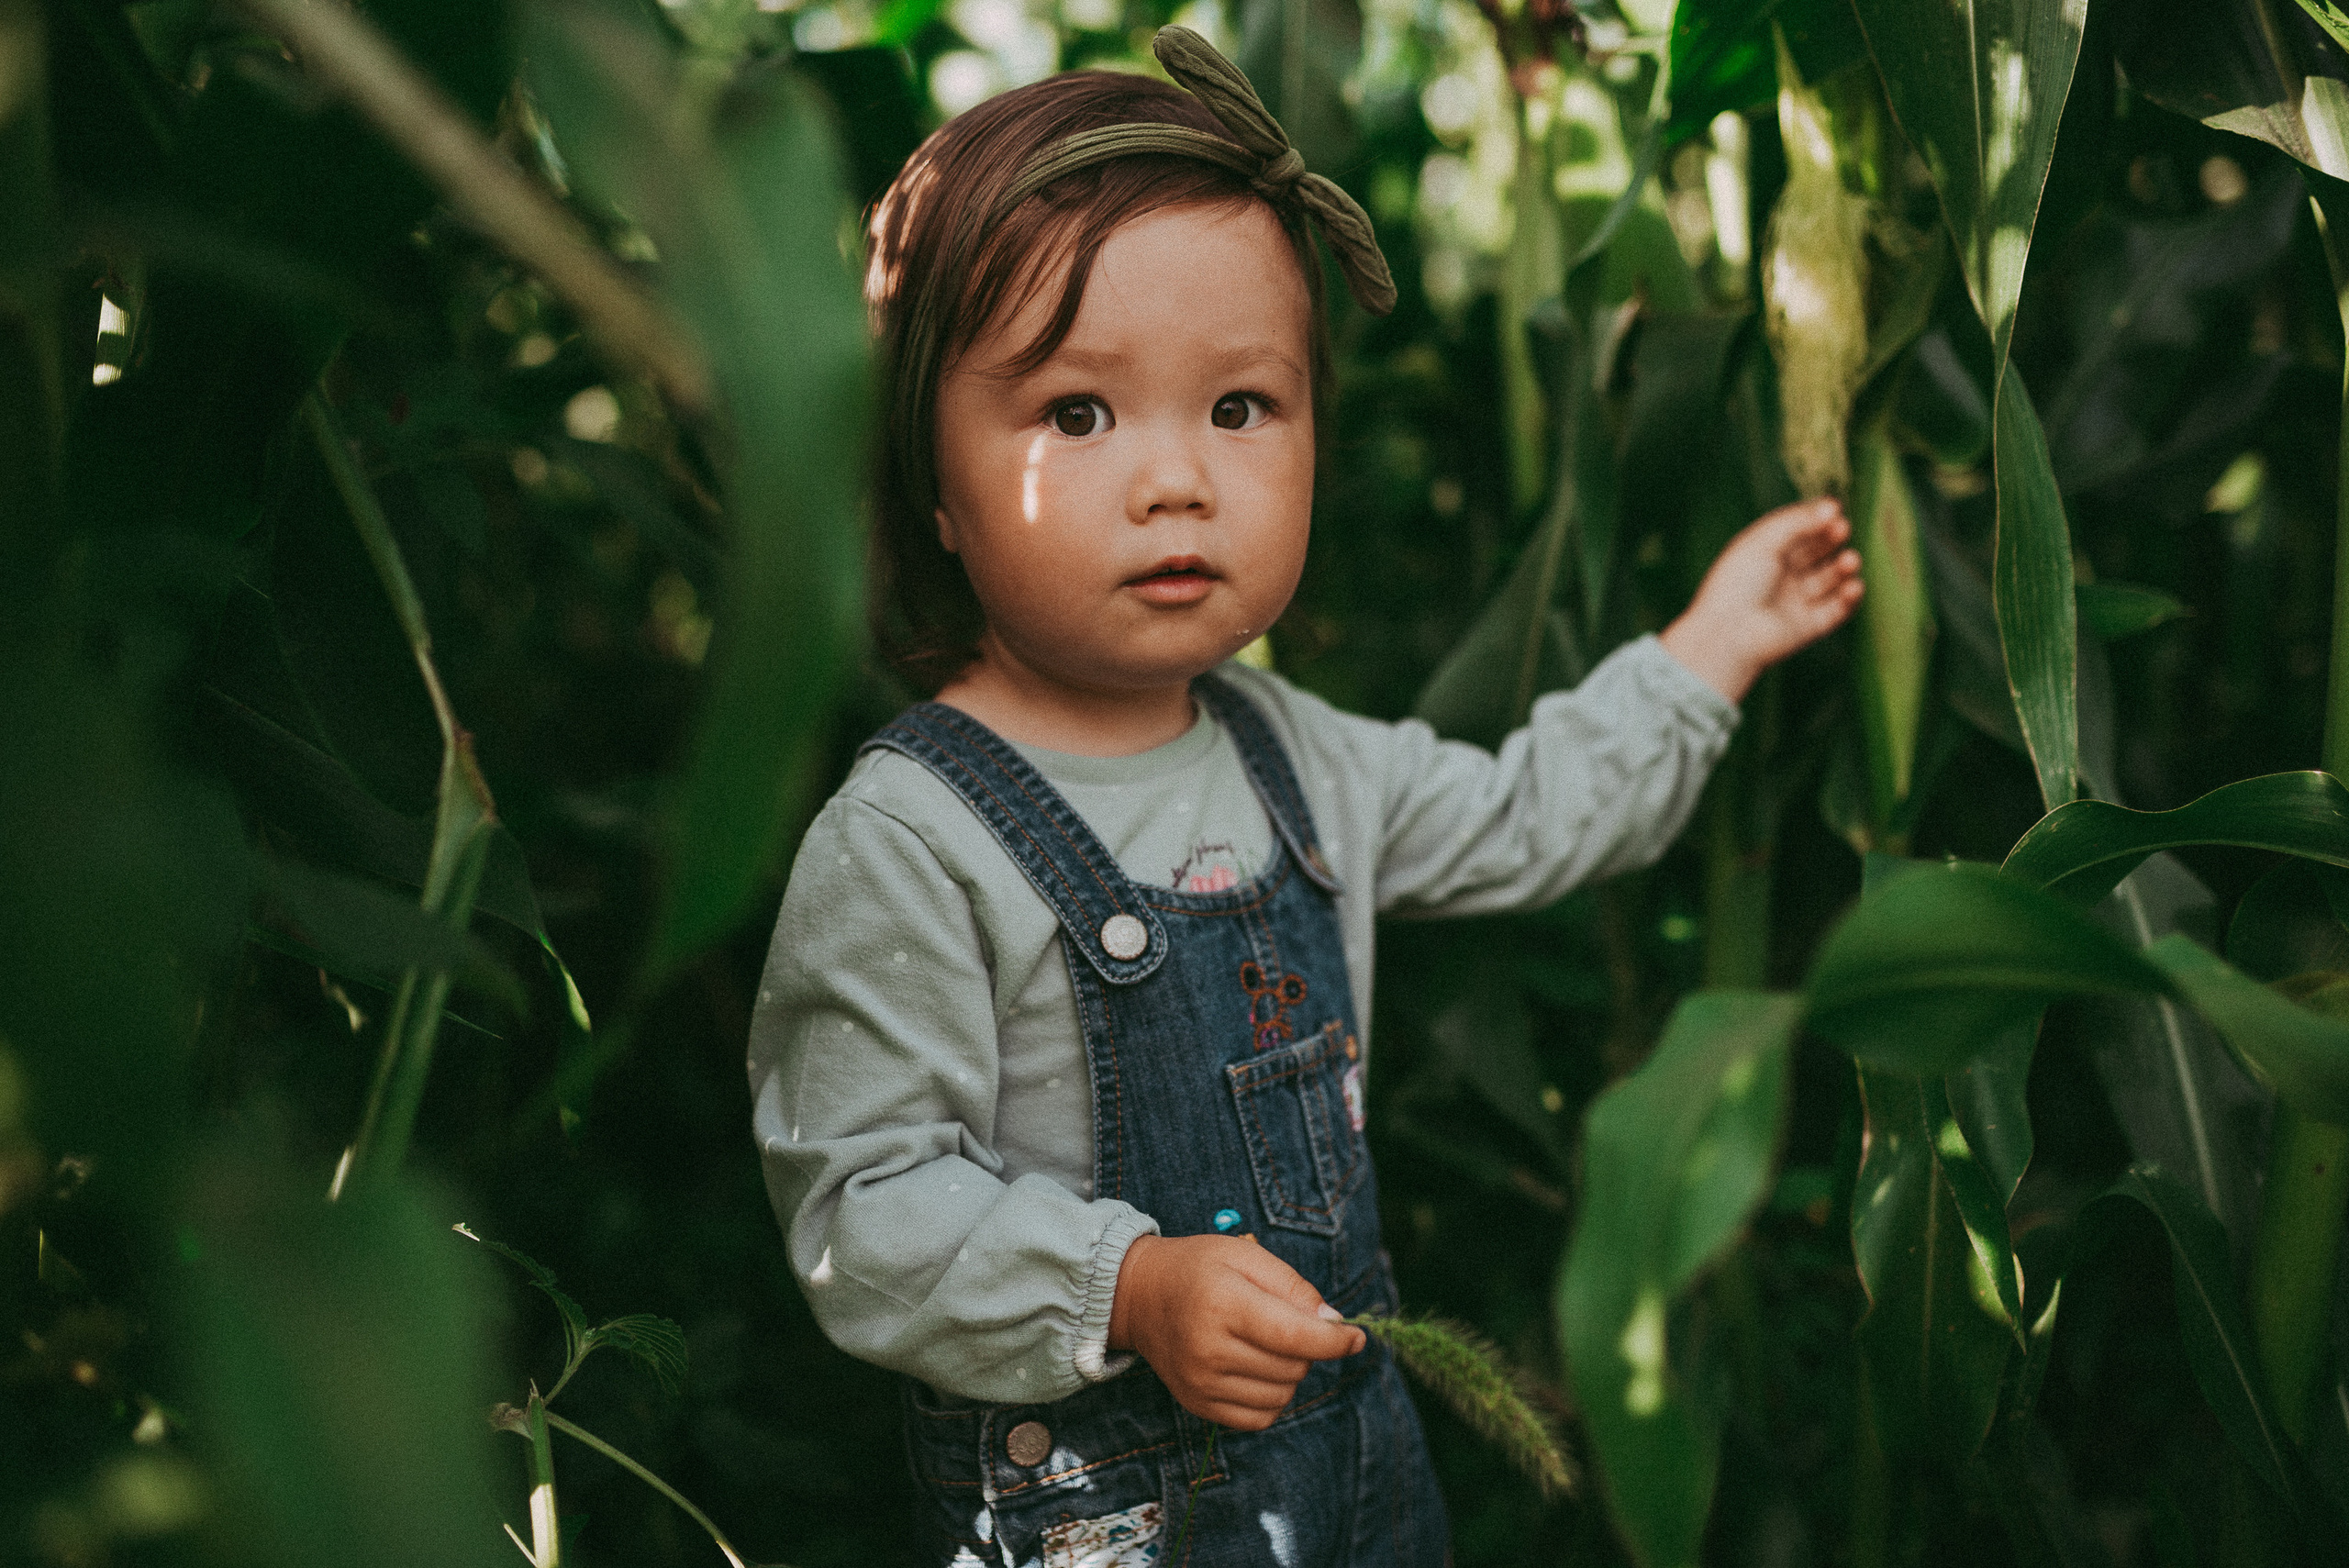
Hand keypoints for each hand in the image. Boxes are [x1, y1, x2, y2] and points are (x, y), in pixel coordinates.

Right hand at [1106, 1232, 1364, 1429]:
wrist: (1138, 1296)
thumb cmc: (1198, 1269)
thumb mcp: (1245, 1255)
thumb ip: (1293, 1286)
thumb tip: (1334, 1324)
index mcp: (1224, 1304)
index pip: (1294, 1335)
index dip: (1334, 1341)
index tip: (1357, 1337)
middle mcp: (1209, 1349)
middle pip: (1293, 1367)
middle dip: (1307, 1347)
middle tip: (1285, 1322)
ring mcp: (1201, 1383)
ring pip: (1281, 1396)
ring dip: (1289, 1373)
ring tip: (1266, 1344)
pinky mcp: (1198, 1404)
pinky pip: (1259, 1418)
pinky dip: (1271, 1397)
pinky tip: (1256, 1370)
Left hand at [1660, 497, 1863, 704]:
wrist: (1730, 635)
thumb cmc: (1738, 584)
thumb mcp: (1763, 541)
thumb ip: (1797, 521)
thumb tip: (1832, 506)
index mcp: (1764, 553)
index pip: (1799, 530)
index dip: (1818, 519)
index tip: (1835, 511)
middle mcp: (1781, 576)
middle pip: (1818, 551)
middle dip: (1833, 539)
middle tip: (1842, 530)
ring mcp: (1796, 601)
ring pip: (1831, 578)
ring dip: (1845, 567)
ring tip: (1850, 560)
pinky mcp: (1809, 626)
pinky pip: (1838, 609)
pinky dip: (1850, 597)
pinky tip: (1853, 586)